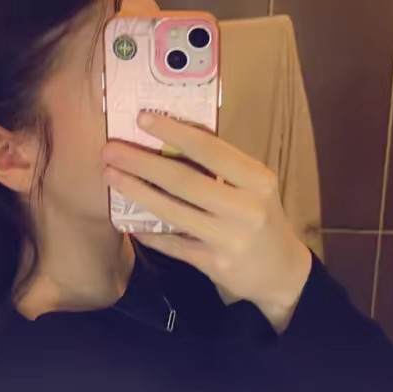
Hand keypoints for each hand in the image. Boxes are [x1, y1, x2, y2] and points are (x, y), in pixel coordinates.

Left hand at [101, 111, 312, 331]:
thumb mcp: (254, 188)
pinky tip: (128, 221)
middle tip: (110, 150)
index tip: (142, 118)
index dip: (174, 132)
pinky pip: (172, 244)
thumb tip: (171, 138)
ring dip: (137, 192)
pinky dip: (149, 232)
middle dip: (142, 163)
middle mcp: (246, 208)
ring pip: (173, 212)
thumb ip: (223, 168)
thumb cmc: (261, 218)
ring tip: (111, 176)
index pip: (211, 149)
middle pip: (184, 180)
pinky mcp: (215, 264)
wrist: (282, 273)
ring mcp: (230, 238)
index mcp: (257, 180)